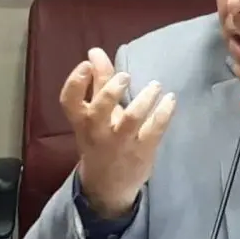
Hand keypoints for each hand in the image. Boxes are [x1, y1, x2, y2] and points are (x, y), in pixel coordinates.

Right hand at [60, 47, 175, 217]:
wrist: (107, 187)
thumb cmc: (100, 142)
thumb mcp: (93, 115)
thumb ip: (97, 83)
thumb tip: (95, 51)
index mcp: (81, 122)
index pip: (69, 101)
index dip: (75, 82)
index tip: (87, 64)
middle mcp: (98, 132)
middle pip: (99, 110)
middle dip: (111, 90)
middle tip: (126, 75)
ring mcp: (121, 143)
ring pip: (131, 120)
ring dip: (144, 99)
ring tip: (156, 85)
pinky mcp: (142, 151)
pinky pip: (154, 130)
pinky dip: (164, 113)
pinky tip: (170, 100)